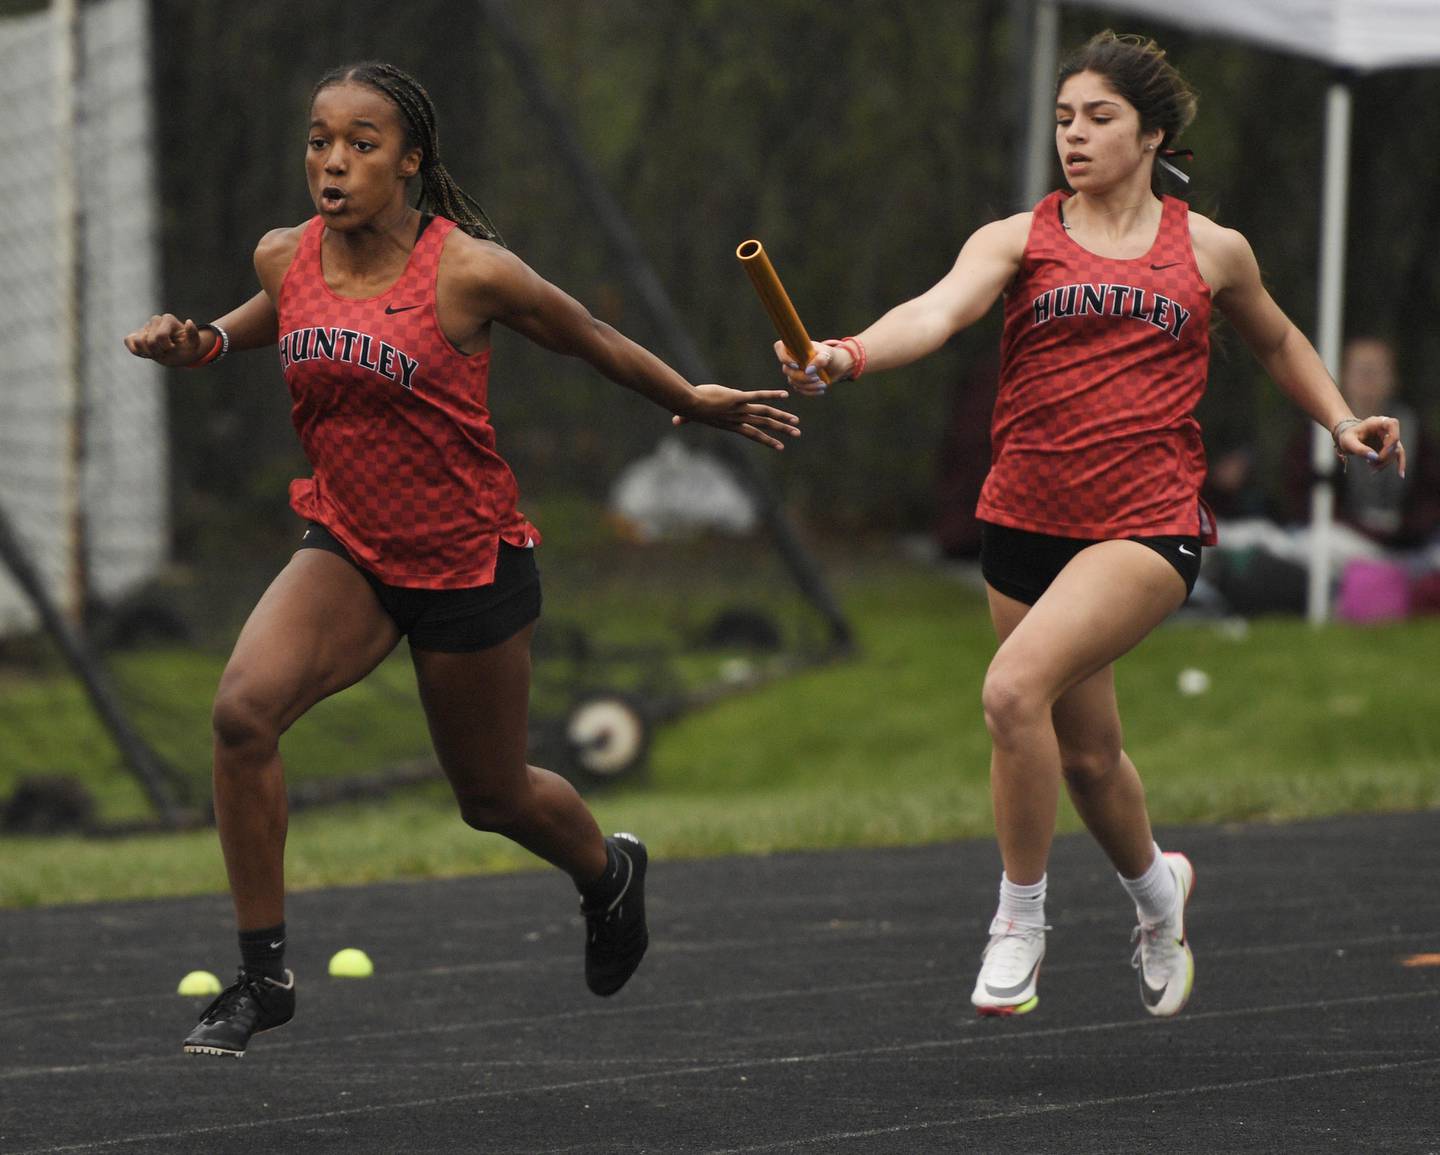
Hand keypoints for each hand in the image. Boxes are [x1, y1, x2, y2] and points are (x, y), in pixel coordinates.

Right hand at [123, 314, 209, 365]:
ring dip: (148, 352)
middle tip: (166, 351)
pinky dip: (136, 350)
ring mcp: (145, 327)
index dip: (166, 348)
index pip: (160, 336)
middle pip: (149, 341)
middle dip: (158, 351)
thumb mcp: (194, 345)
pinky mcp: (136, 334)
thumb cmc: (187, 348)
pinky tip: (147, 352)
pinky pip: (128, 340)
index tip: (173, 348)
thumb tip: (189, 322)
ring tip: (157, 352)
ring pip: (137, 341)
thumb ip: (194, 335)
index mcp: (168, 319)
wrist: (181, 352)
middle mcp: (155, 320)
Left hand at [670, 384, 800, 449]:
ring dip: (782, 418)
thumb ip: (685, 419)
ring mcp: (739, 409)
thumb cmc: (689, 408)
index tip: (780, 447)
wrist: (689, 404)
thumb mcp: (690, 414)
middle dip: (781, 430)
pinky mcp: (738, 398)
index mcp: (731, 424)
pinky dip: (772, 395)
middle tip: (796, 434)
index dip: (767, 440)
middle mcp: (738, 419)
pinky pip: (758, 397)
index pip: (753, 434)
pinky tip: (784, 395)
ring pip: (765, 415)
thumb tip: (675, 421)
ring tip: (795, 422)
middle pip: (764, 426)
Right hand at [773, 340, 850, 396]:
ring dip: (808, 386)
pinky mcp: (798, 382)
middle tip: (817, 378)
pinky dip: (811, 391)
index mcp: (795, 347)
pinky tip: (821, 390)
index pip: (779, 347)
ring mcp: (793, 371)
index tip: (796, 365)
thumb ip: (820, 360)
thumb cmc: (830, 355)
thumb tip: (808, 371)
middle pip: (787, 370)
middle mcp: (791, 359)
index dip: (784, 357)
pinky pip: (800, 389)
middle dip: (801, 377)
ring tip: (823, 384)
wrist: (837, 366)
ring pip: (793, 382)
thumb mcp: (828, 355)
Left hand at [1334, 415, 1405, 477]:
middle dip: (1384, 456)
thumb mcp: (1348, 442)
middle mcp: (1386, 429)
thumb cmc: (1347, 437)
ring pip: (1395, 451)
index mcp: (1377, 422)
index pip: (1393, 425)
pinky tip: (1401, 475)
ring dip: (1385, 462)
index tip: (1380, 455)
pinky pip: (1398, 455)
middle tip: (1371, 464)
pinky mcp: (1390, 447)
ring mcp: (1389, 438)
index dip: (1390, 440)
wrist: (1347, 438)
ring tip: (1372, 468)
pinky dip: (1400, 464)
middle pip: (1394, 442)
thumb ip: (1360, 449)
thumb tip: (1375, 458)